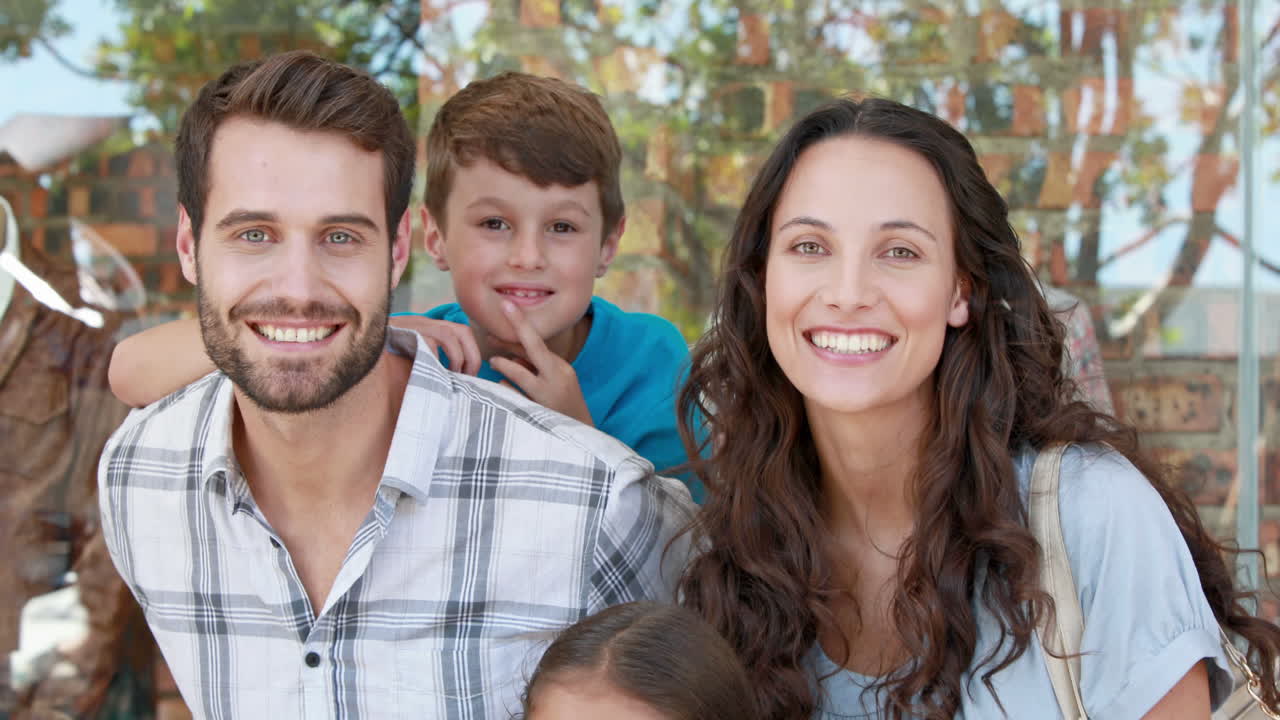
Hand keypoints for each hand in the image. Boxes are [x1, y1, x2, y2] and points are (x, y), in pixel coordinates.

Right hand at [390, 316, 480, 374]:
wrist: (357, 349)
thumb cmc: (386, 361)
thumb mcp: (414, 358)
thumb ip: (433, 363)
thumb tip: (456, 383)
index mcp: (429, 326)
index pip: (462, 330)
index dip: (472, 352)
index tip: (470, 374)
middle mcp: (423, 322)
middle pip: (460, 330)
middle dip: (470, 356)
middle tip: (465, 377)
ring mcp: (411, 326)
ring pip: (447, 335)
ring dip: (456, 358)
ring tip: (452, 376)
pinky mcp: (401, 333)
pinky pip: (427, 342)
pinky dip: (435, 358)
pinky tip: (433, 373)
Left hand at [488, 300, 593, 426]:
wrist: (581, 438)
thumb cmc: (563, 407)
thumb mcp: (553, 384)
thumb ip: (533, 369)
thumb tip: (508, 357)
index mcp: (560, 367)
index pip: (538, 341)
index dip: (521, 323)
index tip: (507, 306)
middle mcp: (556, 377)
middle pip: (531, 349)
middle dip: (507, 337)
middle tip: (487, 332)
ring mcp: (547, 395)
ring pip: (516, 373)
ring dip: (502, 365)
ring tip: (493, 363)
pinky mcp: (537, 411)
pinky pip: (511, 395)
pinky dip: (505, 390)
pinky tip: (502, 390)